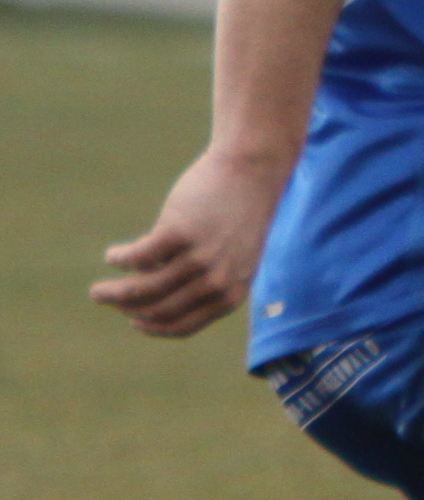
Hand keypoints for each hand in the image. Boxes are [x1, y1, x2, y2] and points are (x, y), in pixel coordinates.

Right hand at [94, 147, 287, 336]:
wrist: (251, 171)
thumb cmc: (237, 216)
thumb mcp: (232, 258)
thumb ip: (206, 283)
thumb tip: (153, 300)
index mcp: (231, 293)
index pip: (183, 326)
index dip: (153, 327)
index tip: (135, 321)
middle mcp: (216, 281)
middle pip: (157, 309)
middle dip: (125, 309)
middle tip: (104, 299)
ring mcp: (198, 258)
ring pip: (142, 289)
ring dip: (112, 294)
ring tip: (97, 291)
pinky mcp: (178, 233)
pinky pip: (137, 258)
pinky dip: (119, 259)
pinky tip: (114, 254)